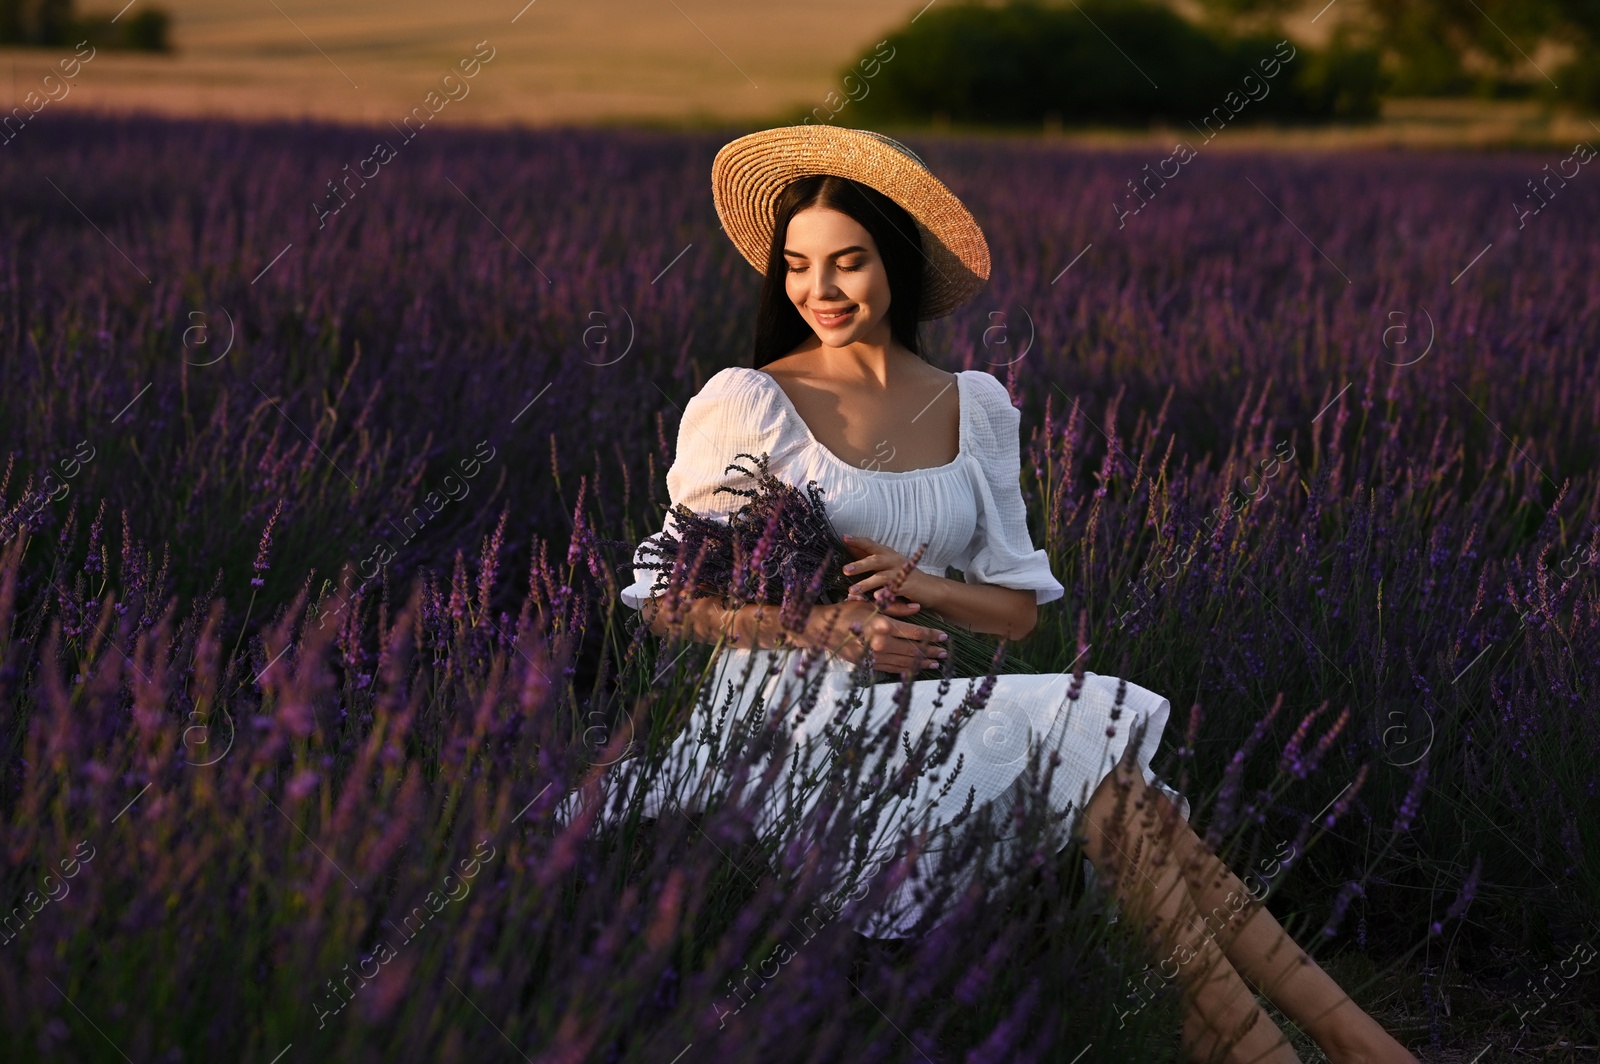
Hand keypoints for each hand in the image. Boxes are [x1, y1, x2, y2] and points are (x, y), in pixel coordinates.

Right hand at [801, 598, 948, 675]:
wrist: (821, 631)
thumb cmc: (846, 612)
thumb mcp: (871, 605)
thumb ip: (896, 608)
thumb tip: (918, 608)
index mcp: (883, 625)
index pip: (914, 632)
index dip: (931, 635)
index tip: (944, 636)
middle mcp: (881, 643)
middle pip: (913, 649)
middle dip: (931, 651)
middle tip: (945, 652)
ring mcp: (874, 657)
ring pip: (905, 662)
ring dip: (922, 663)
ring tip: (935, 662)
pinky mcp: (868, 665)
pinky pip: (892, 669)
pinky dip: (906, 670)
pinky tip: (916, 669)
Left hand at [839, 533, 937, 604]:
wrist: (932, 589)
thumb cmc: (905, 577)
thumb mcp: (889, 566)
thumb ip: (871, 562)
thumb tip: (849, 553)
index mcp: (888, 554)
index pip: (871, 544)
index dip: (858, 541)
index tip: (844, 537)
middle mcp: (894, 561)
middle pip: (875, 560)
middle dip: (859, 565)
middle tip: (845, 570)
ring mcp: (901, 573)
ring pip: (881, 577)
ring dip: (866, 583)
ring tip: (852, 590)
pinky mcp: (908, 587)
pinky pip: (893, 590)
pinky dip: (884, 593)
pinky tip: (876, 597)